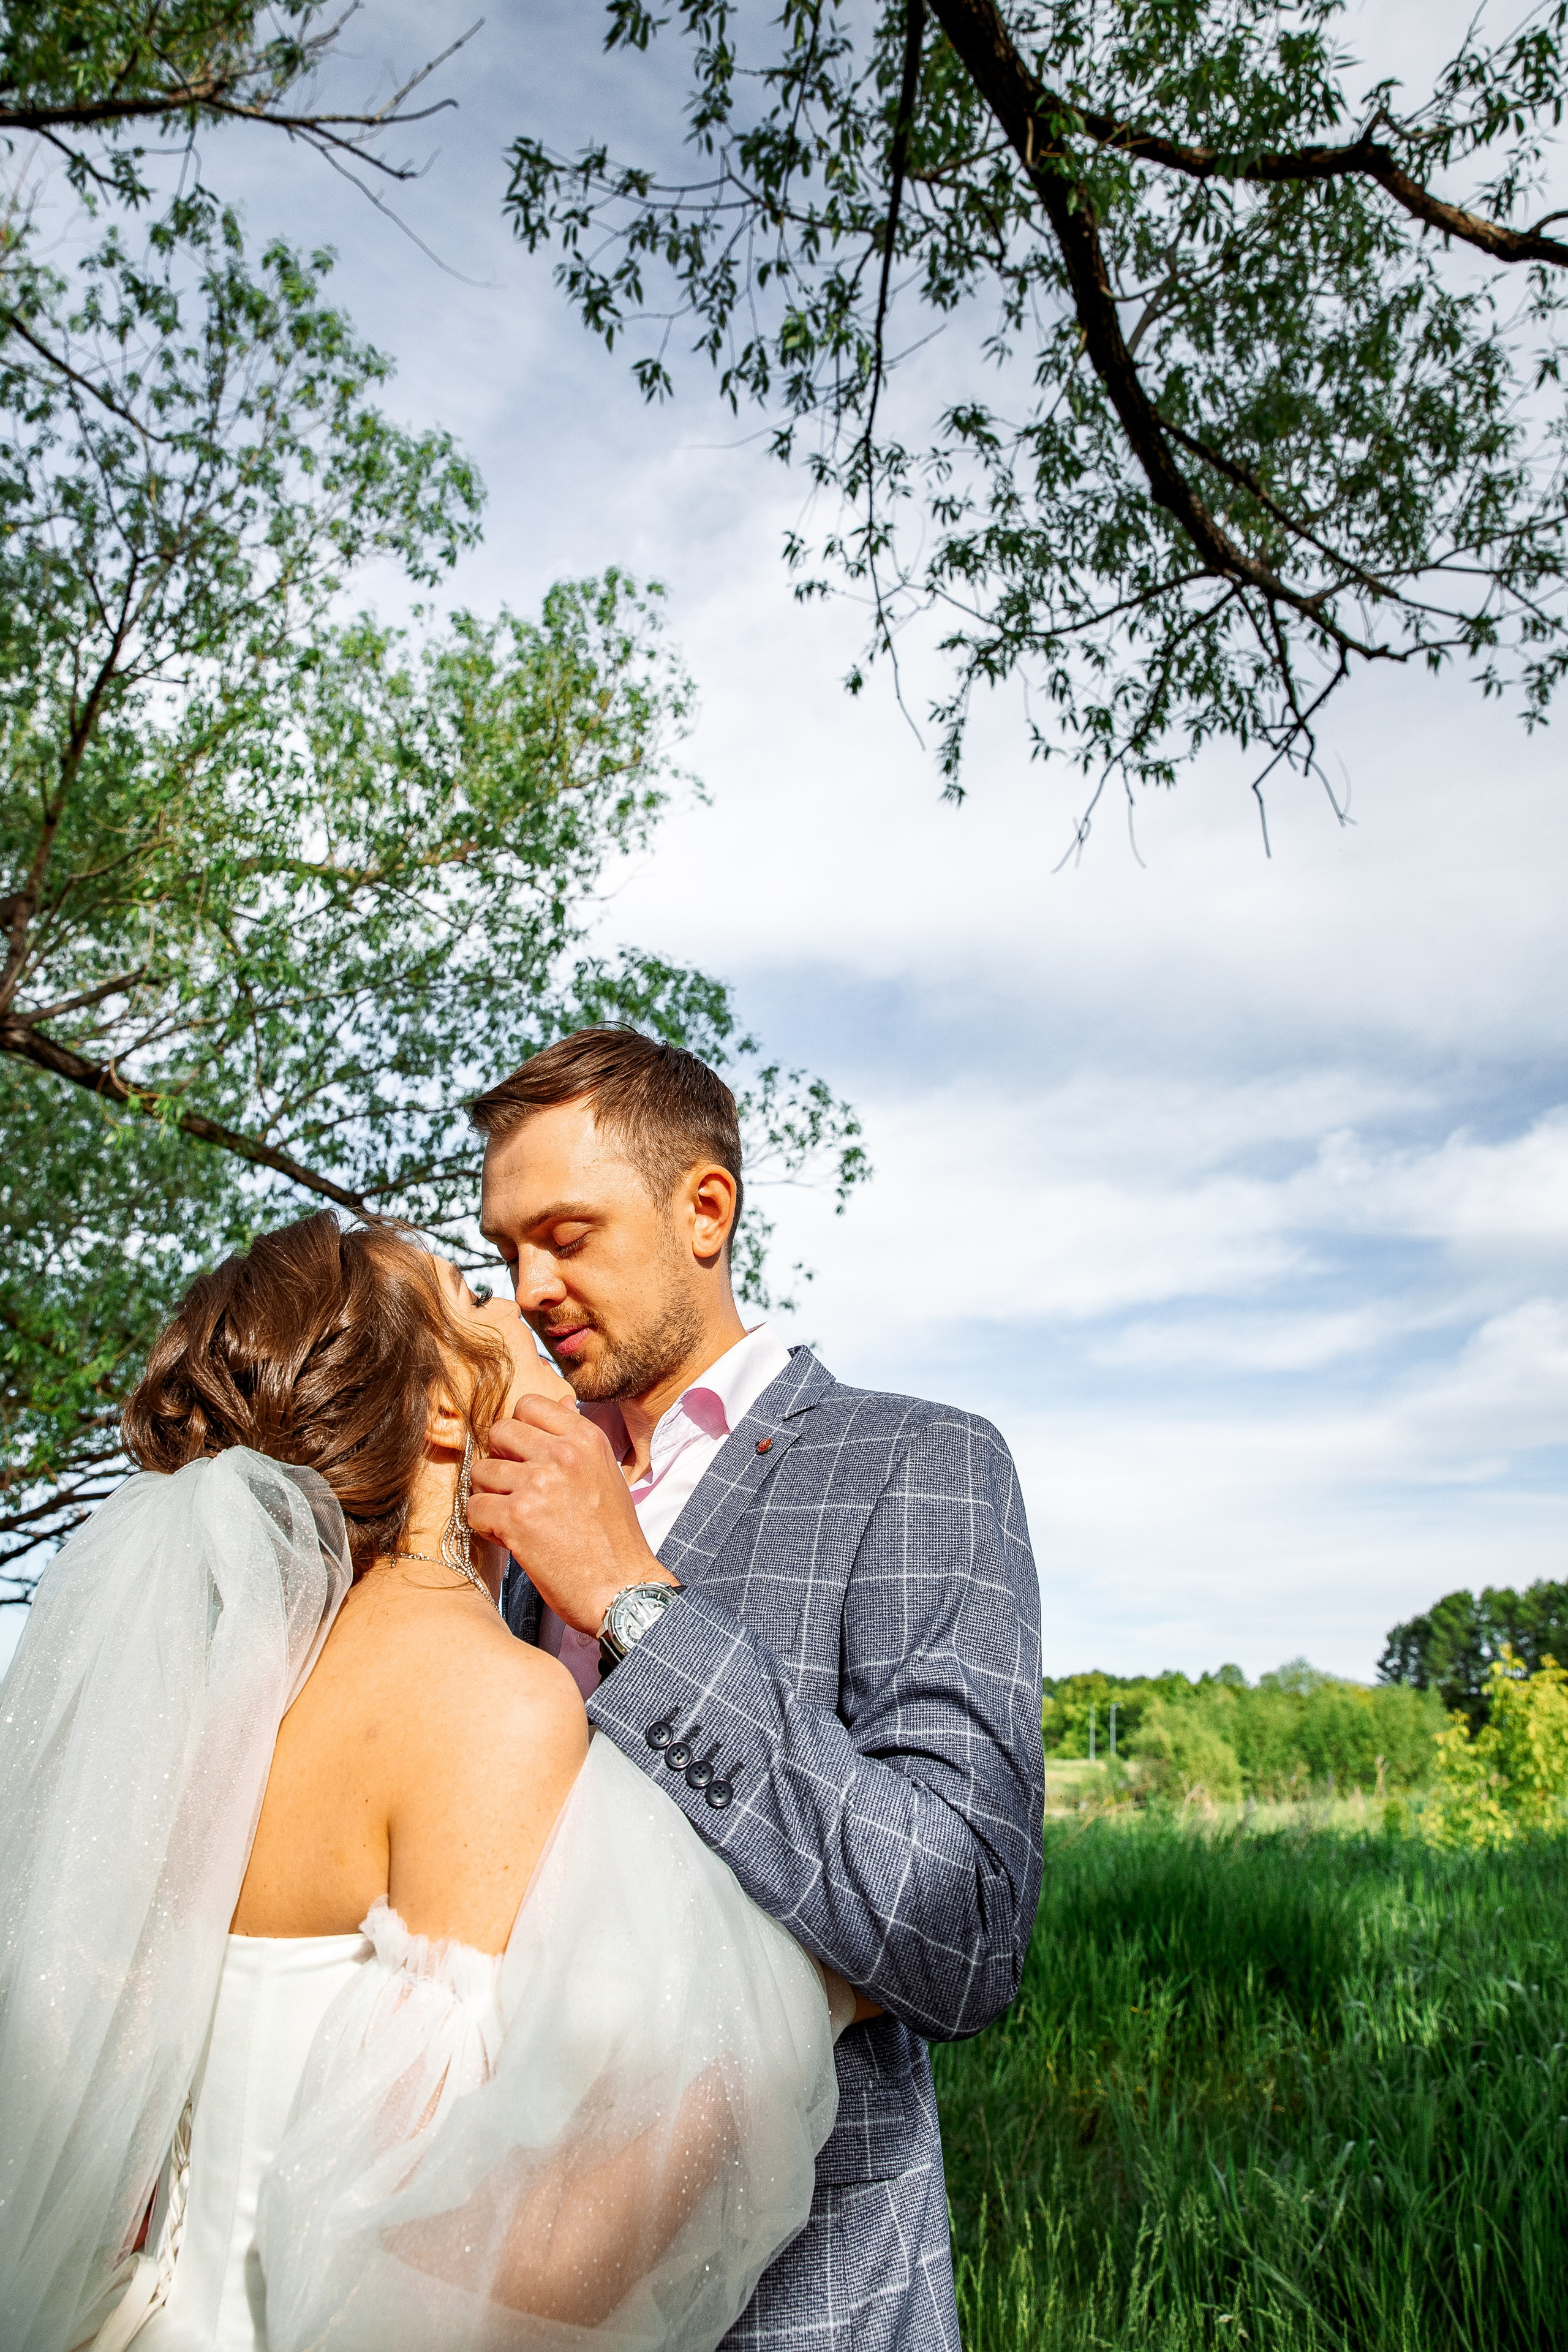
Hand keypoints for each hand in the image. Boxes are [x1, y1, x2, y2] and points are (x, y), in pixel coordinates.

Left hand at [467, 1394, 676, 1633]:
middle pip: (499, 1431)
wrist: (622, 1587)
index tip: (524, 1455)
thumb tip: (560, 1401)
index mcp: (585, 1438)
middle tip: (514, 1487)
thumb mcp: (604, 1473)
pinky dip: (484, 1525)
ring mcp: (538, 1484)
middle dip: (500, 1459)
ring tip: (516, 1517)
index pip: (529, 1405)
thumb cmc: (614, 1536)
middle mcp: (562, 1454)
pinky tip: (509, 1537)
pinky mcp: (517, 1518)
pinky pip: (474, 1508)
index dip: (519, 1431)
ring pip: (481, 1471)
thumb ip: (576, 1439)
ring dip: (491, 1495)